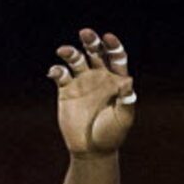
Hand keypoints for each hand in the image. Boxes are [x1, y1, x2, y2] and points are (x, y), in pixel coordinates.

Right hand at [50, 28, 136, 155]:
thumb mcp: (123, 118)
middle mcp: (99, 76)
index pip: (116, 56)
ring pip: (76, 59)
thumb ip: (126, 99)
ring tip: (65, 51)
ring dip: (71, 52)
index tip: (108, 38)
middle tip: (85, 33)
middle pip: (95, 51)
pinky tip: (56, 72)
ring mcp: (82, 82)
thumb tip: (128, 80)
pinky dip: (57, 70)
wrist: (92, 150)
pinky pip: (61, 74)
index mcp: (116, 79)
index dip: (113, 45)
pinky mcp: (67, 90)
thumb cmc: (111, 135)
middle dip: (91, 41)